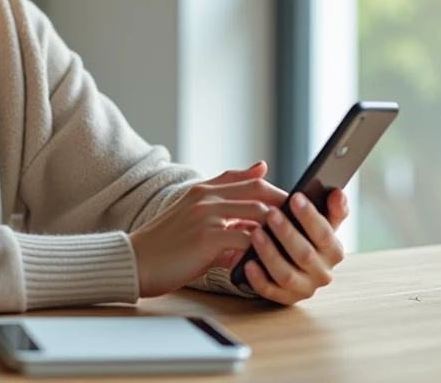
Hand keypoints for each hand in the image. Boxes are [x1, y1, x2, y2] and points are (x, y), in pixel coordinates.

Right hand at [129, 162, 285, 297]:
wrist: (136, 261)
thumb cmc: (167, 244)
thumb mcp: (193, 218)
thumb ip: (222, 208)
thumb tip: (252, 212)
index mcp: (204, 189)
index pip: (250, 179)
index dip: (275, 191)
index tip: (294, 205)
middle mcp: (206, 195)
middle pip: (260, 190)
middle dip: (286, 205)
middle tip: (304, 223)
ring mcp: (207, 214)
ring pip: (259, 213)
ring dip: (280, 228)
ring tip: (296, 242)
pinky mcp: (207, 237)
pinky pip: (247, 240)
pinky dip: (264, 249)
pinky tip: (274, 259)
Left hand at [242, 188, 348, 304]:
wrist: (288, 262)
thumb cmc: (304, 235)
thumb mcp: (319, 221)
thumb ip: (331, 208)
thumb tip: (337, 193)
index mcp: (333, 250)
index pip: (326, 234)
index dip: (311, 216)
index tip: (296, 197)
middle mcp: (322, 272)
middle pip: (305, 254)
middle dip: (287, 232)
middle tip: (271, 213)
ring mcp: (304, 287)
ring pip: (287, 274)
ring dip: (270, 253)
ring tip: (255, 233)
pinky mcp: (286, 298)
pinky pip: (271, 291)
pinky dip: (259, 278)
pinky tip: (247, 263)